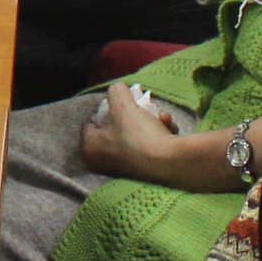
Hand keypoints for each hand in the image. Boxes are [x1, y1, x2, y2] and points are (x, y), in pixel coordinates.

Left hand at [79, 85, 221, 185]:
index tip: (121, 102)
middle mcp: (103, 162)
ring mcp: (125, 168)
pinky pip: (147, 145)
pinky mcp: (144, 170)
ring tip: (160, 117)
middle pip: (117, 126)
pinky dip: (158, 134)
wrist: (171, 162)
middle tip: (143, 106)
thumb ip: (116, 91)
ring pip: (136, 133)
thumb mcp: (122, 104)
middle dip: (134, 113)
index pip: (92, 121)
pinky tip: (168, 128)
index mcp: (89, 149)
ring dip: (151, 121)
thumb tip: (117, 89)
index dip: (107, 107)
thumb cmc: (139, 134)